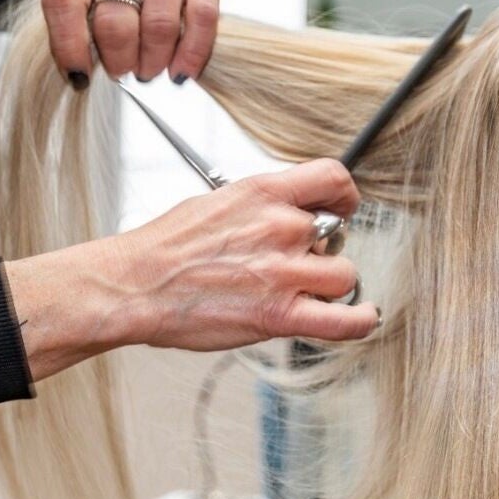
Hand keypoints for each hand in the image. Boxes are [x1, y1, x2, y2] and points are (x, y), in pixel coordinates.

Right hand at [5, 160, 379, 381]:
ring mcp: (282, 271)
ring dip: (330, 284)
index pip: (332, 178)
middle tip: (295, 263)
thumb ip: (260, 207)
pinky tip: (364, 315)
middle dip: (322, 250)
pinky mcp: (279, 314)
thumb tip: (288, 214)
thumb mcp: (216, 202)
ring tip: (306, 290)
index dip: (344, 196)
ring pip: (343, 275)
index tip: (341, 207)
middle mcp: (280, 227)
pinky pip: (344, 320)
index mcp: (263, 193)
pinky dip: (361, 319)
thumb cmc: (165, 249)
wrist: (134, 285)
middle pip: (335, 234)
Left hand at [41, 0, 234, 88]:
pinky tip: (184, 69)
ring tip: (153, 70)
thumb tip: (87, 68)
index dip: (68, 46)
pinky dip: (192, 54)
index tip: (80, 77)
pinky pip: (201, 18)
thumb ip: (88, 7)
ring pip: (158, 26)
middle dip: (121, 62)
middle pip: (115, 22)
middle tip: (128, 72)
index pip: (64, 0)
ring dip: (154, 62)